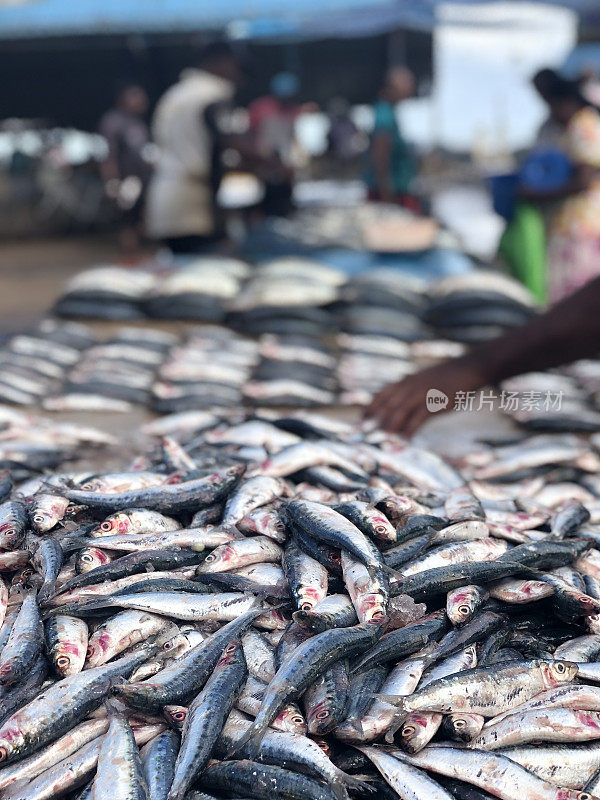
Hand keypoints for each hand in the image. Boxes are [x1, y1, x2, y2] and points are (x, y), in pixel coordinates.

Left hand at [365, 357, 487, 435]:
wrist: (467, 369)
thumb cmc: (445, 377)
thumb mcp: (423, 379)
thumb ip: (410, 389)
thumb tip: (398, 403)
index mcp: (407, 381)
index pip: (382, 394)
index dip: (371, 406)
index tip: (362, 418)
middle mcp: (411, 386)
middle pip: (387, 404)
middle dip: (374, 418)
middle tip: (364, 431)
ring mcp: (422, 394)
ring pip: (400, 411)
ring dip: (390, 424)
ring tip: (383, 436)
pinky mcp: (434, 402)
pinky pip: (418, 417)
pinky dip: (410, 428)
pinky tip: (406, 437)